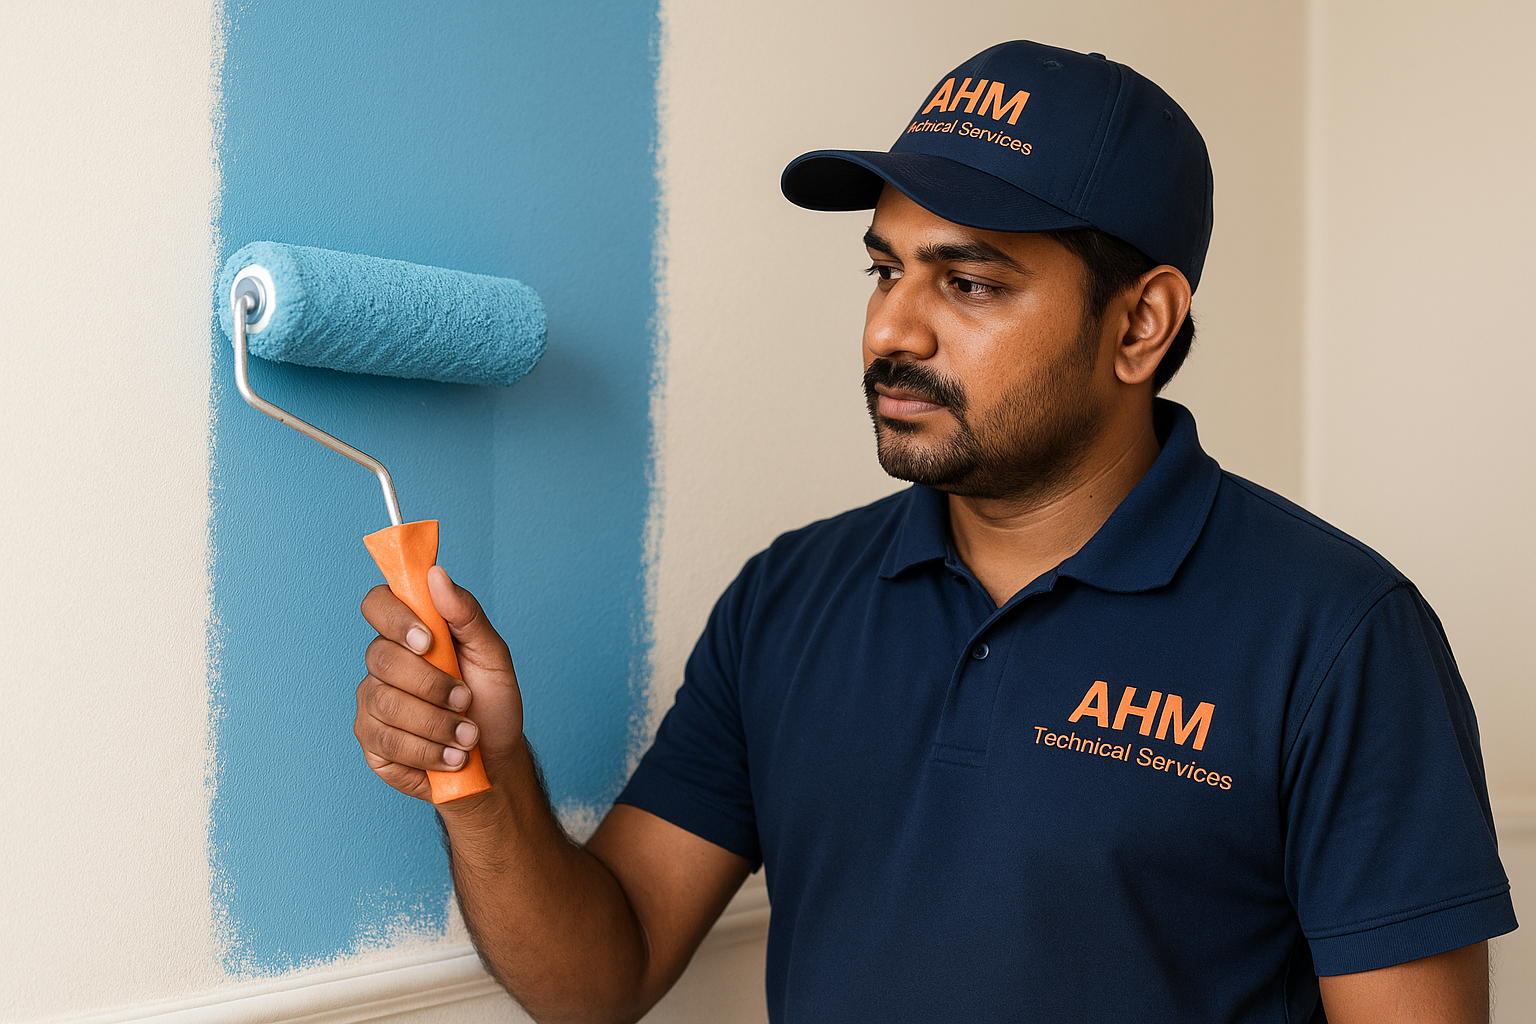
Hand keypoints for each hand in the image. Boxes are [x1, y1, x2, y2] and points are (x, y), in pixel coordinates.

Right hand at [354, 566, 523, 800]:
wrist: (495, 759)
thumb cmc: (492, 702)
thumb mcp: (492, 656)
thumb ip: (466, 614)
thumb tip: (436, 575)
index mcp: (410, 632)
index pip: (378, 604)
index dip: (397, 620)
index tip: (428, 641)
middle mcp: (384, 663)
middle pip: (383, 658)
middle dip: (433, 684)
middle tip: (466, 699)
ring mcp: (373, 702)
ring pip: (387, 703)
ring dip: (437, 723)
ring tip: (468, 736)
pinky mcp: (371, 742)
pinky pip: (387, 741)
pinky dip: (428, 751)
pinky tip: (452, 756)